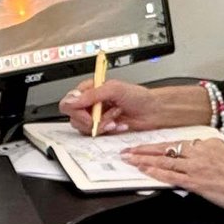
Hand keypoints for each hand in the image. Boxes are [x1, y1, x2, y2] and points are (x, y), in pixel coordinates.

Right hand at [55, 79, 207, 134]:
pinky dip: (108, 130)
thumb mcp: (115, 89)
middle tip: (104, 117)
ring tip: (115, 118)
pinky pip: (96, 134)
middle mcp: (90, 103)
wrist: (154, 111)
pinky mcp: (103, 128)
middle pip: (74, 117)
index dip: (76, 109)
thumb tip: (74, 100)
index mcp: (90, 89)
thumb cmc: (139, 96)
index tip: (89, 113)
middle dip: (90, 120)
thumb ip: (92, 94)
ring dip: (101, 125)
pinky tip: (118, 124)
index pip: (69, 101)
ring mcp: (96, 117)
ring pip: (83, 128)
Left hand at [126, 137, 223, 223]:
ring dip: (144, 159)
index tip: (153, 146)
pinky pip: (171, 175)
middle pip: (168, 147)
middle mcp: (202, 152)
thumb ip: (216, 156)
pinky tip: (144, 171)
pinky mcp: (196, 182)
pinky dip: (155, 173)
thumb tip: (207, 160)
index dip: (164, 145)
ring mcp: (197, 166)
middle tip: (130, 148)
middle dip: (146, 148)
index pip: (181, 142)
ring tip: (130, 158)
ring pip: (164, 160)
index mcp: (211, 144)